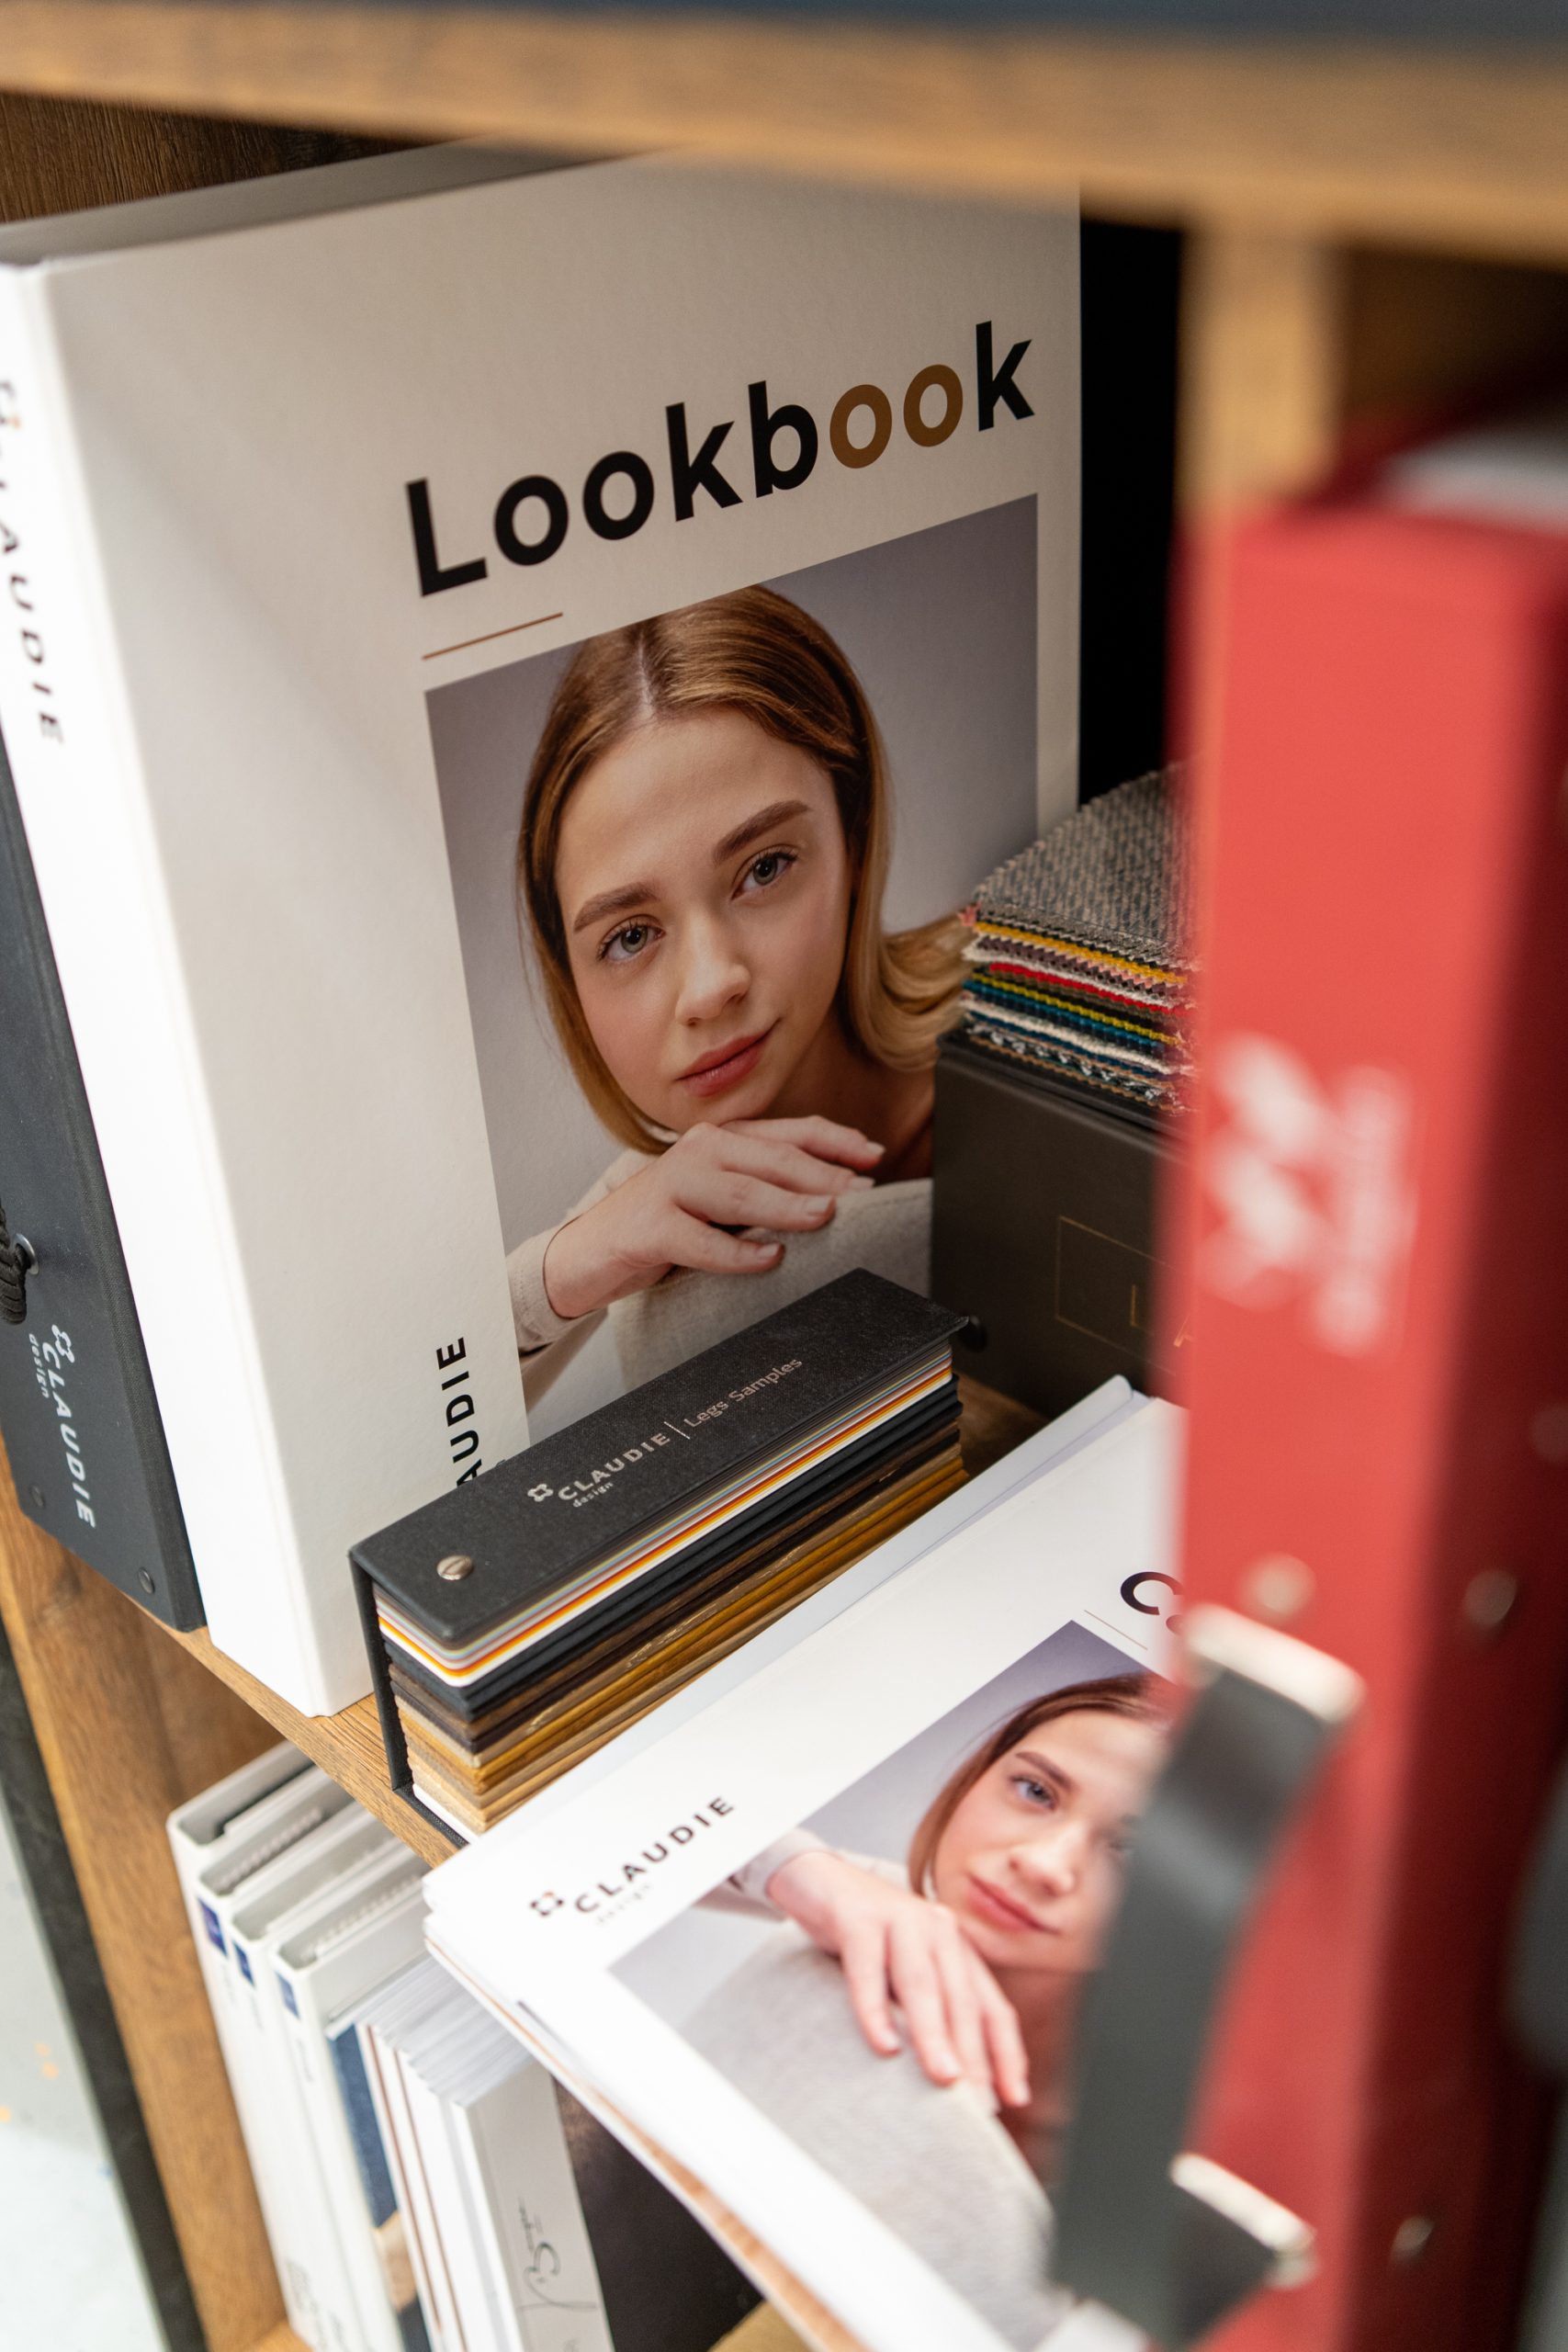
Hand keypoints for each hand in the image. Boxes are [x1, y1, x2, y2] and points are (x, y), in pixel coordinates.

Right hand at [542, 1116, 883, 1320]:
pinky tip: (767, 1259)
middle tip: (861, 1195)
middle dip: (821, 1176)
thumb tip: (835, 1200)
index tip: (874, 1157)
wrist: (590, 1253)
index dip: (834, 1142)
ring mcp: (671, 1187)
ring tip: (824, 1217)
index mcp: (721, 1141)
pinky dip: (736, 1253)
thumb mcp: (720, 1201)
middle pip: (771, 1160)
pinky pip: (699, 1240)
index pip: (789, 1133)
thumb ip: (765, 1191)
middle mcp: (698, 1153)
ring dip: (786, 1206)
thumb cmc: (666, 1226)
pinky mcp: (650, 1227)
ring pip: (739, 1194)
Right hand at [766, 1848, 1029, 2107]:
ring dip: (935, 2035)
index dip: (1006, 2053)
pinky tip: (883, 2044)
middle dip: (974, 2055)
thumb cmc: (868, 1939)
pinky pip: (868, 1967)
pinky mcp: (859, 1917)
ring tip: (944, 2077)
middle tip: (978, 2104)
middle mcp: (938, 1929)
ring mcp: (900, 1918)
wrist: (820, 1879)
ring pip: (922, 1984)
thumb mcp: (906, 1974)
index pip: (992, 2007)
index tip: (1015, 2099)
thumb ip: (931, 2011)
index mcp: (956, 1948)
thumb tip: (953, 2078)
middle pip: (962, 2000)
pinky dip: (875, 2008)